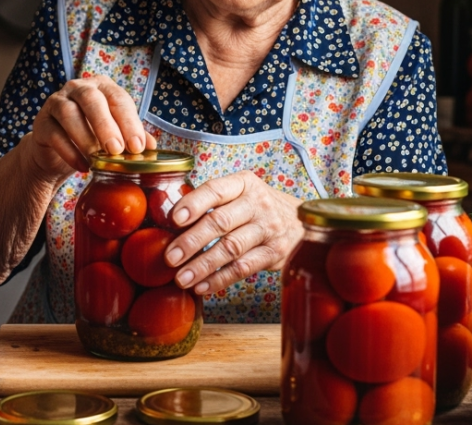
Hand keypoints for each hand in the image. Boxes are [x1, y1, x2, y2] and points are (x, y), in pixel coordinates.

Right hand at [22, 75, 156, 182]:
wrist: (58, 151)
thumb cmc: (93, 136)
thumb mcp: (115, 135)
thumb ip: (133, 137)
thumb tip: (151, 147)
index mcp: (102, 87)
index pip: (118, 99)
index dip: (129, 122)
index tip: (137, 147)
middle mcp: (78, 89)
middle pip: (91, 100)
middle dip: (105, 125)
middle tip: (116, 150)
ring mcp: (56, 102)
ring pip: (68, 113)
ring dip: (84, 137)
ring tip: (97, 160)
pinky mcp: (41, 122)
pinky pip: (54, 134)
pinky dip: (69, 151)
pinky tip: (82, 166)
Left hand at [162, 171, 304, 295]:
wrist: (302, 222)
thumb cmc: (259, 208)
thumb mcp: (242, 194)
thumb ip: (213, 203)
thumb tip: (169, 224)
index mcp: (244, 183)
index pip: (215, 190)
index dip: (193, 204)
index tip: (174, 219)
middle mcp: (258, 203)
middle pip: (220, 222)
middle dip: (191, 241)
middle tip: (169, 257)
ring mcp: (268, 228)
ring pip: (230, 248)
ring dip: (202, 266)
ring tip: (181, 278)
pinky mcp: (275, 253)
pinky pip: (243, 268)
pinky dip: (220, 279)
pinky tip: (202, 286)